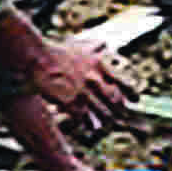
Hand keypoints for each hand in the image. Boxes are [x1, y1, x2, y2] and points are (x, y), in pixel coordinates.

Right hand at [9, 33, 128, 132]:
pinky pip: (85, 119)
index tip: (135, 101)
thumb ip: (95, 47)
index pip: (123, 82)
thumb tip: (104, 43)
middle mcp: (95, 80)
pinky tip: (88, 126)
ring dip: (106, 121)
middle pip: (116, 101)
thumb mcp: (80, 47)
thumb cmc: (55, 52)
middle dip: (119, 110)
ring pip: (103, 113)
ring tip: (105, 126)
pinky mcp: (71, 103)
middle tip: (121, 116)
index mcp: (99, 66)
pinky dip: (88, 124)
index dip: (132, 93)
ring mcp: (83, 92)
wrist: (36, 58)